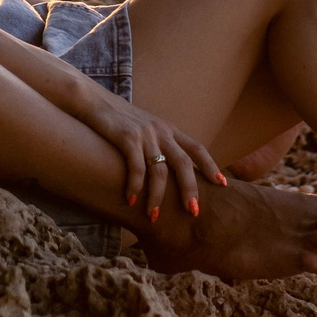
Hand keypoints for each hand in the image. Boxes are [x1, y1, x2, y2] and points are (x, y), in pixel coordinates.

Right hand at [61, 85, 224, 225]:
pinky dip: (136, 186)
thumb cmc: (118, 119)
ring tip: (154, 216)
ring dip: (158, 197)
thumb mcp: (146, 128)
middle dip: (190, 189)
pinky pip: (136, 168)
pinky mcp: (127, 138)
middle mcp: (161, 131)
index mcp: (169, 129)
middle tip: (194, 211)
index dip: (211, 166)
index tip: (223, 184)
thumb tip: (167, 169)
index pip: (197, 149)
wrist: (94, 100)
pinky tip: (131, 200)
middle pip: (184, 164)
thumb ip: (158, 143)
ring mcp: (145, 134)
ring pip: (160, 171)